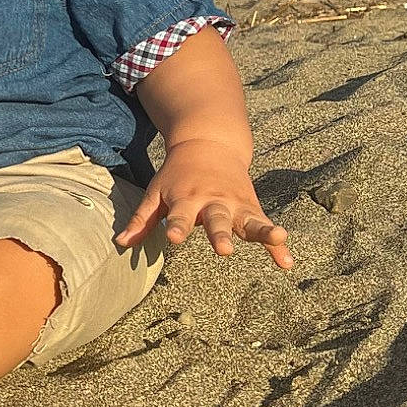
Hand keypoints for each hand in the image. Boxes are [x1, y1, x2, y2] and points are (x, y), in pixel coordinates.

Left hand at [115, 138, 293, 271]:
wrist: (209, 144)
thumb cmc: (177, 176)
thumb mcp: (156, 193)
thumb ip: (142, 219)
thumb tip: (120, 244)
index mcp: (187, 198)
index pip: (180, 216)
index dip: (178, 226)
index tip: (175, 238)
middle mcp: (214, 201)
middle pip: (218, 219)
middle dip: (221, 234)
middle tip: (224, 250)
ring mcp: (235, 204)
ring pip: (250, 220)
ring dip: (262, 232)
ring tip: (277, 239)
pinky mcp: (251, 208)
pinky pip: (265, 227)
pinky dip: (277, 244)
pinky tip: (286, 263)